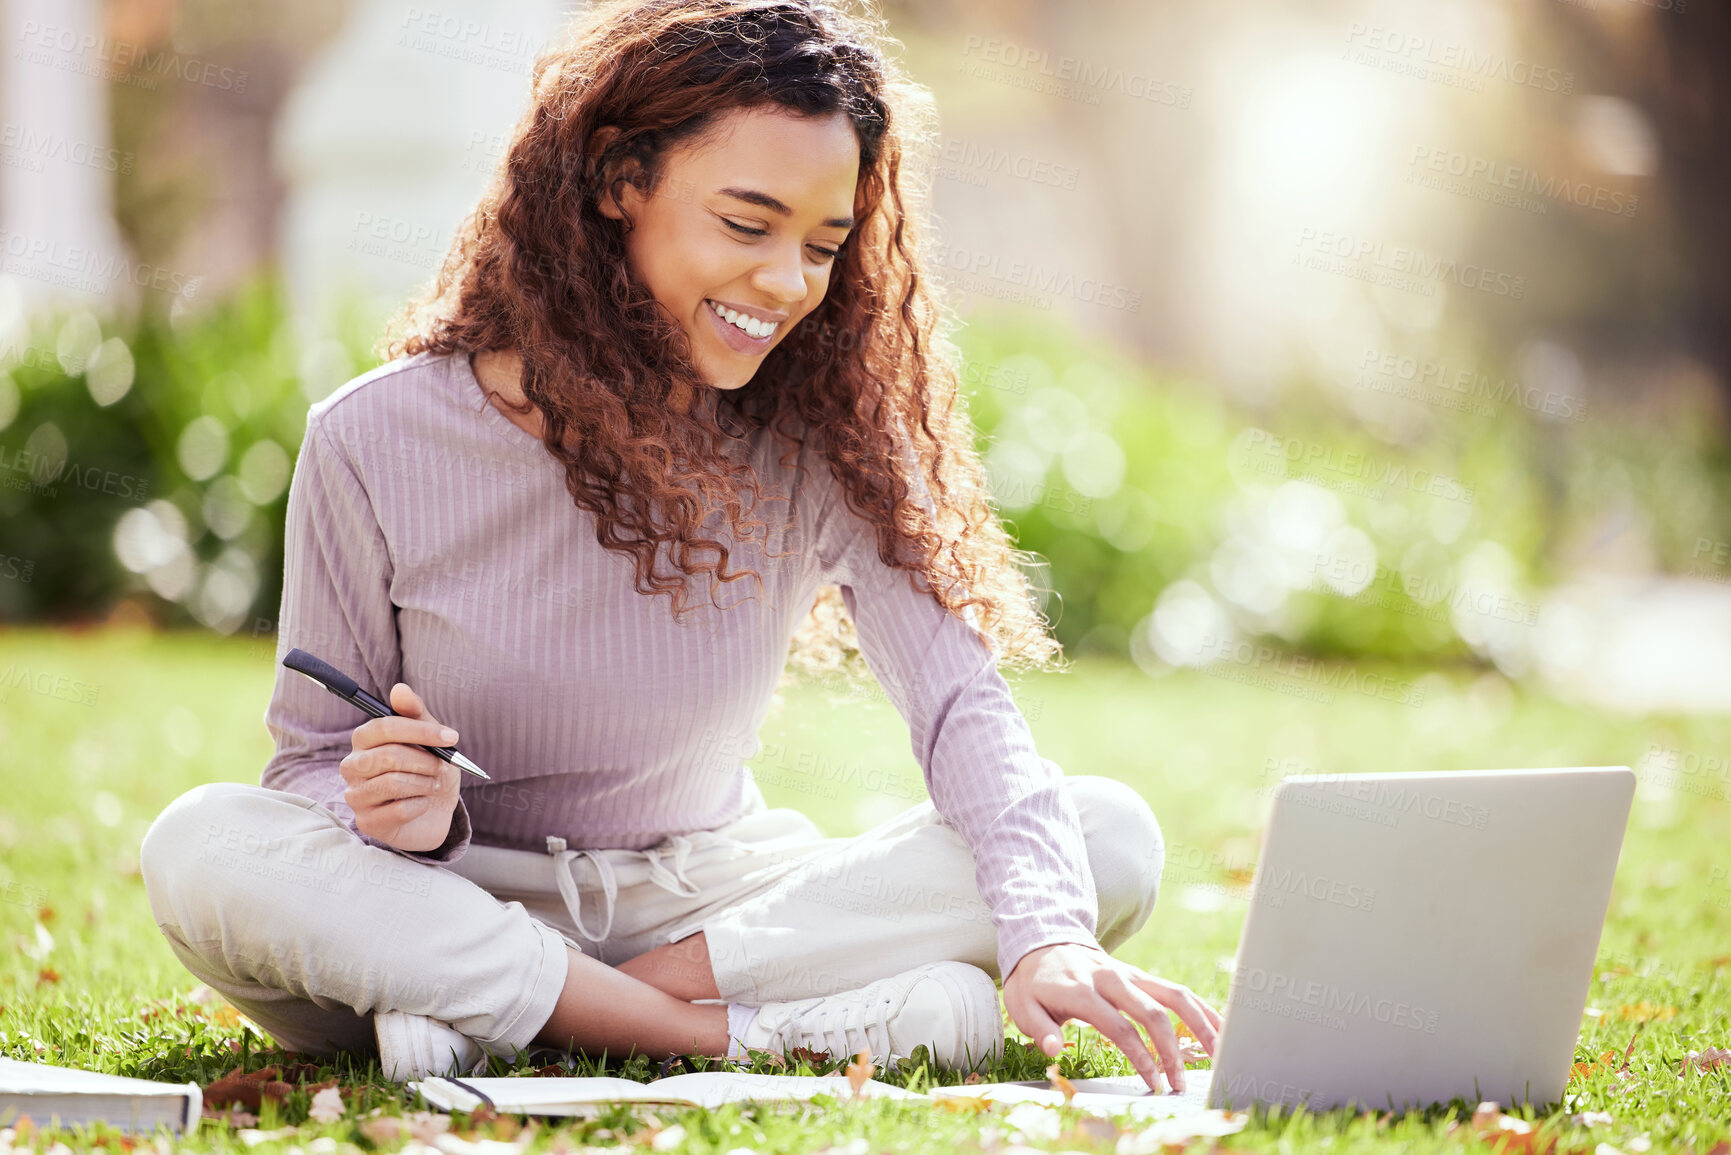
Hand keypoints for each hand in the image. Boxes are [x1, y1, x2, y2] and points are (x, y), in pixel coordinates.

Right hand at [340, 682, 460, 852]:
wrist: (436, 812)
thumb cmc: (429, 770)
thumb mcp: (430, 739)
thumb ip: (415, 713)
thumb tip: (400, 688)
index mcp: (365, 740)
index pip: (382, 727)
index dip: (419, 731)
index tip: (451, 737)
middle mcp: (352, 766)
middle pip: (388, 756)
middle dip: (425, 760)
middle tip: (441, 766)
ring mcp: (356, 795)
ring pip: (393, 783)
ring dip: (424, 783)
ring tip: (433, 784)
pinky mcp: (366, 822)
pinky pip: (399, 810)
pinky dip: (421, 805)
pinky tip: (422, 804)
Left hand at [1001, 942, 1222, 1093]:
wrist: (1042, 942)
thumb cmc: (1033, 984)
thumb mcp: (1021, 1005)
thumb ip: (1038, 1028)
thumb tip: (1052, 1049)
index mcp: (1082, 989)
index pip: (1119, 1026)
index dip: (1140, 1056)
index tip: (1153, 1083)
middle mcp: (1111, 978)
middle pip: (1152, 1013)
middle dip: (1171, 1051)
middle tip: (1179, 1084)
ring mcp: (1130, 974)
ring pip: (1174, 995)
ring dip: (1200, 1024)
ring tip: (1220, 1053)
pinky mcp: (1140, 976)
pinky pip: (1175, 990)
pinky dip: (1200, 1008)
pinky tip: (1220, 1027)